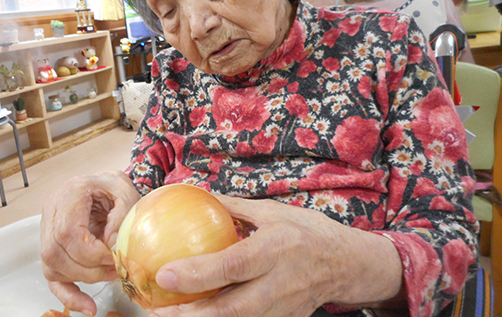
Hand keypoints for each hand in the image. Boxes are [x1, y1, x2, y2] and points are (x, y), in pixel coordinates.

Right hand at [40, 171, 139, 315]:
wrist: (106, 185)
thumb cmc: (115, 187)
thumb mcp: (126, 192)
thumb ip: (121, 215)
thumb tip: (113, 247)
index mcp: (69, 193)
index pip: (67, 232)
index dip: (90, 252)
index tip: (113, 257)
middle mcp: (51, 211)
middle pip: (55, 252)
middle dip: (88, 269)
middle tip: (115, 268)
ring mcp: (47, 230)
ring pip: (51, 266)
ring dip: (83, 278)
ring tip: (110, 274)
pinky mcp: (52, 247)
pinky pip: (53, 277)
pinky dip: (69, 295)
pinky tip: (87, 306)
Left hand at [149, 195, 403, 316]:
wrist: (346, 264)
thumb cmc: (306, 231)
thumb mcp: (272, 211)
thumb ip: (233, 207)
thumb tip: (196, 195)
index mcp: (275, 249)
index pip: (232, 266)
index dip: (197, 273)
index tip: (163, 274)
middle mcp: (278, 283)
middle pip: (231, 309)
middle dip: (191, 315)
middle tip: (154, 312)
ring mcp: (282, 308)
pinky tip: (196, 315)